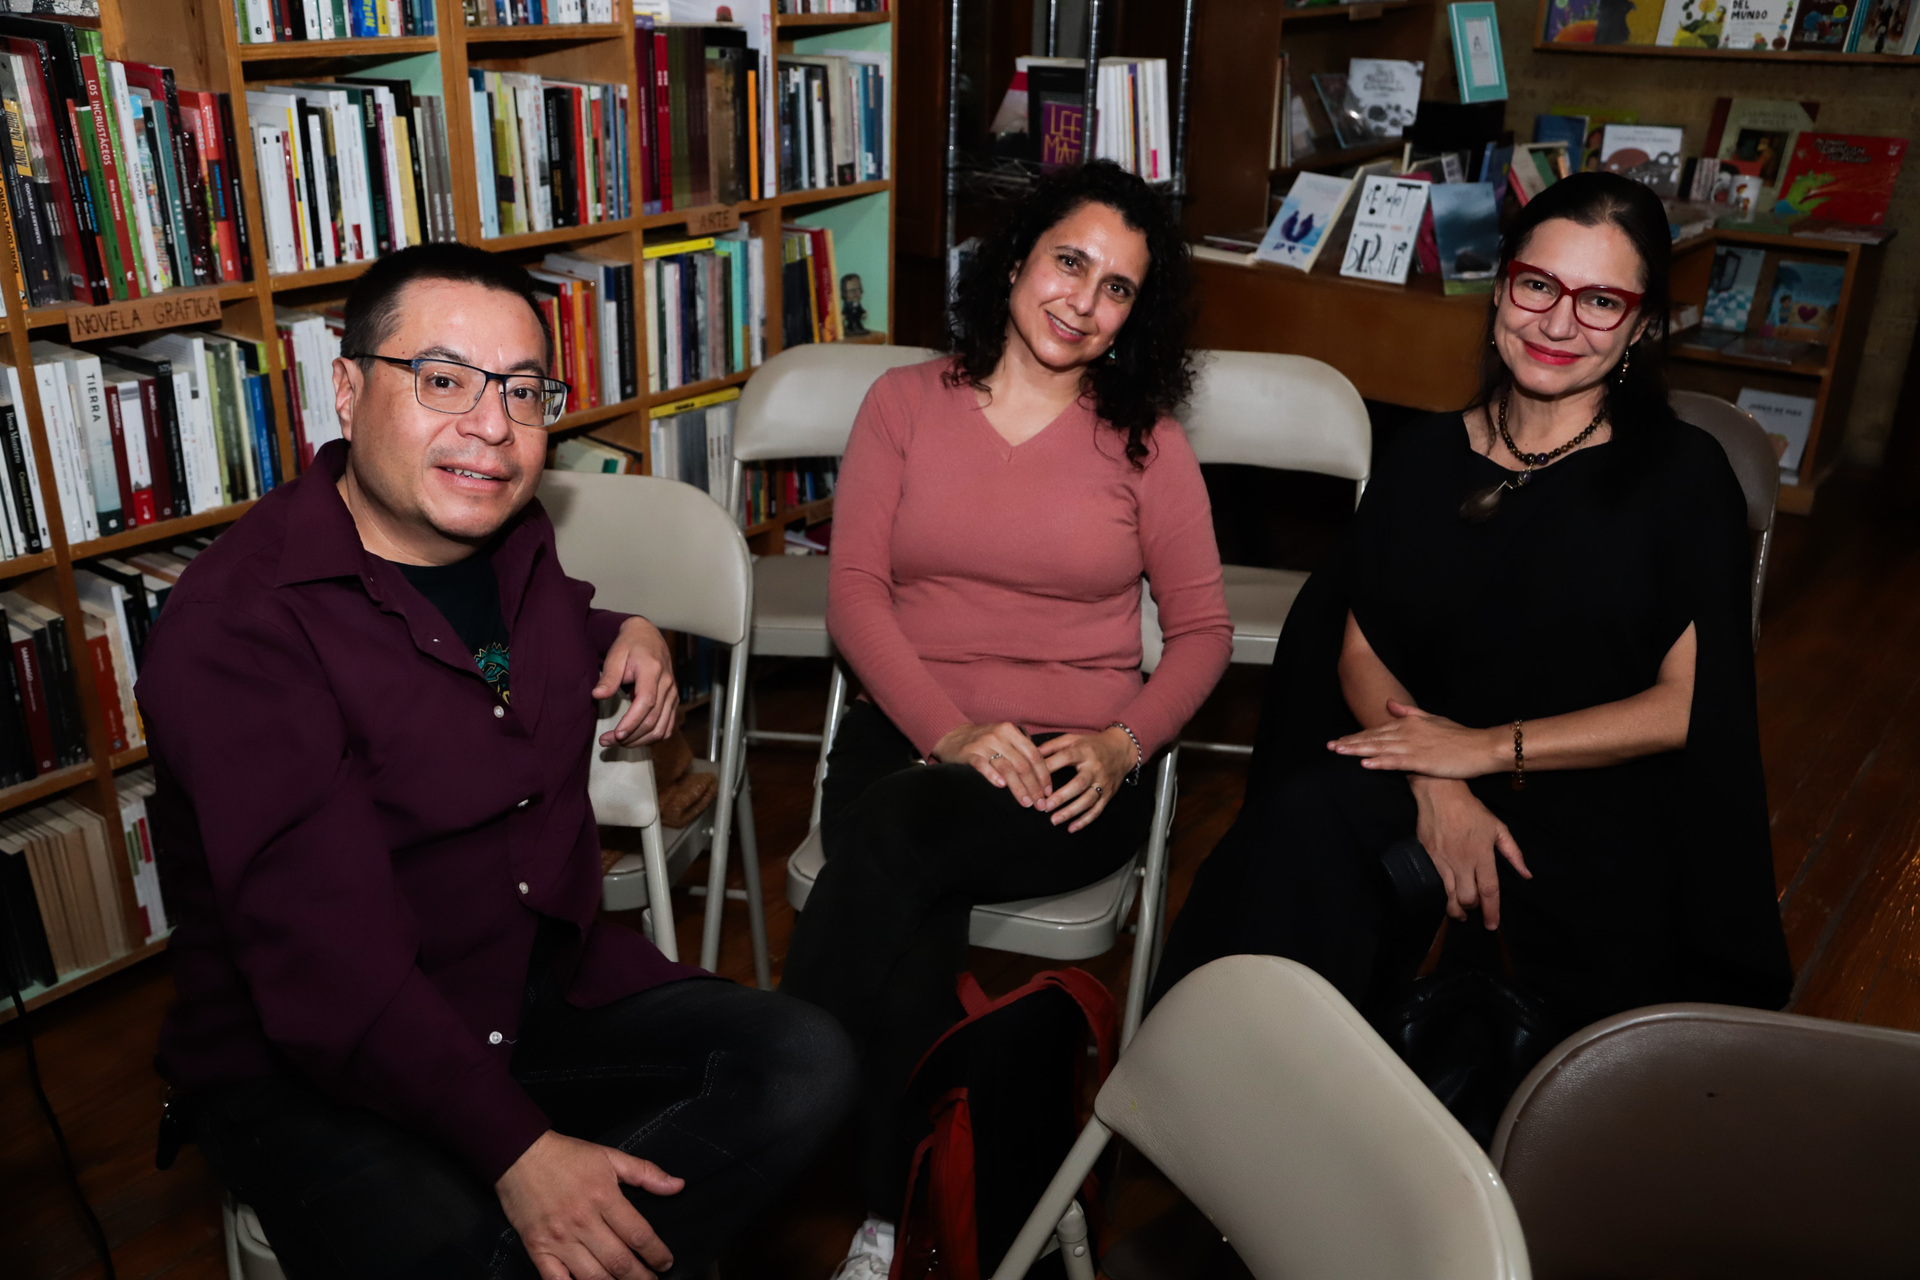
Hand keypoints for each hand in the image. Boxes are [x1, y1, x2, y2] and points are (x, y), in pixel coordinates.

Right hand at [496, 1130, 682, 1279]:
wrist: (519, 1154)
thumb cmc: (567, 1156)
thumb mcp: (610, 1156)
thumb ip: (645, 1173)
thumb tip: (678, 1185)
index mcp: (604, 1197)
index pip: (639, 1235)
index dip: (657, 1253)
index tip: (666, 1263)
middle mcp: (583, 1221)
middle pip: (619, 1261)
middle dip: (641, 1277)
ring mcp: (559, 1238)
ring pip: (593, 1276)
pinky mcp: (538, 1248)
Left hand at [595, 617, 677, 746]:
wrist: (648, 637)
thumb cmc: (630, 646)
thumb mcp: (615, 656)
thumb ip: (608, 677)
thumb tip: (597, 696)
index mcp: (653, 671)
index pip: (646, 702)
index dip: (632, 722)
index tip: (616, 735)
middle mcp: (667, 685)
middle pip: (653, 720)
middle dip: (630, 736)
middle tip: (606, 741)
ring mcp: (672, 694)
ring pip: (661, 728)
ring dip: (640, 741)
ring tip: (618, 743)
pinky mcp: (673, 701)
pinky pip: (667, 727)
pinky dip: (652, 738)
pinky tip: (636, 740)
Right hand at [933, 721, 1051, 808]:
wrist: (951, 736)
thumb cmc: (984, 741)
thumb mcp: (1004, 738)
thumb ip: (1021, 749)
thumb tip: (1043, 773)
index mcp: (1011, 732)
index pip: (1033, 755)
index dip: (1043, 774)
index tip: (1048, 792)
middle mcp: (999, 735)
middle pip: (1022, 764)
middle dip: (1034, 786)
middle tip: (1040, 804)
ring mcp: (983, 744)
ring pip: (1006, 767)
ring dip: (1019, 788)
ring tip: (1026, 803)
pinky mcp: (968, 753)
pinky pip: (982, 765)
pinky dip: (992, 776)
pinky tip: (1001, 787)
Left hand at [1036, 728, 1135, 831]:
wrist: (1121, 750)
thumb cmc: (1091, 745)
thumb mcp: (1073, 739)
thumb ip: (1052, 746)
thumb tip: (1031, 754)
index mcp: (1084, 751)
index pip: (1066, 757)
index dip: (1050, 766)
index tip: (1033, 778)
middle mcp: (1095, 768)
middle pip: (1079, 783)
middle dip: (1062, 796)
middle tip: (1045, 806)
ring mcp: (1103, 783)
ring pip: (1088, 800)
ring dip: (1071, 812)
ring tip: (1054, 820)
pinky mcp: (1108, 794)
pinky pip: (1097, 810)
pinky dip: (1085, 821)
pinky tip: (1071, 828)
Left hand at [1328, 700, 1504, 778]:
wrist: (1481, 747)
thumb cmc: (1459, 735)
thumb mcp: (1432, 719)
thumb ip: (1409, 712)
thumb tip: (1389, 704)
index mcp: (1409, 724)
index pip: (1377, 730)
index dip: (1357, 735)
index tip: (1339, 740)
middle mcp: (1408, 733)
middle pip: (1373, 738)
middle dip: (1350, 742)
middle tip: (1329, 746)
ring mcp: (1414, 746)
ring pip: (1380, 748)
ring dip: (1358, 750)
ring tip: (1338, 752)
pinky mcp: (1422, 761)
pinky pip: (1396, 762)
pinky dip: (1380, 762)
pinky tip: (1364, 764)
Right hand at [1410, 777, 1530, 928]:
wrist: (1440, 794)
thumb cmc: (1471, 810)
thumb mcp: (1498, 827)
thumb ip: (1513, 853)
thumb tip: (1526, 874)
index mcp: (1482, 854)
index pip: (1489, 890)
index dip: (1492, 910)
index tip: (1492, 925)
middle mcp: (1462, 861)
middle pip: (1467, 898)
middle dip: (1473, 910)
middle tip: (1475, 912)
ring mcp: (1442, 860)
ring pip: (1448, 896)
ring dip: (1455, 909)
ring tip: (1460, 913)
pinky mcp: (1427, 857)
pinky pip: (1434, 883)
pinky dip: (1441, 894)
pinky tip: (1445, 895)